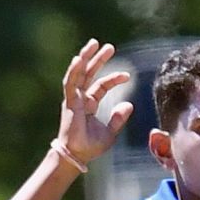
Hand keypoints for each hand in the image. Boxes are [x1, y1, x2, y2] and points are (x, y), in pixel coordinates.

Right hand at [58, 40, 133, 166]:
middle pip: (89, 74)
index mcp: (89, 104)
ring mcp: (73, 99)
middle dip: (98, 59)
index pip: (102, 85)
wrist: (78, 156)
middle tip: (109, 46)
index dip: (114, 78)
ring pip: (79, 73)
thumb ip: (118, 118)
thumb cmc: (91, 147)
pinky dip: (74, 70)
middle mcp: (80, 98)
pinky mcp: (69, 102)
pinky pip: (70, 83)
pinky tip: (79, 59)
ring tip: (94, 43)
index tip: (128, 76)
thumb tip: (130, 104)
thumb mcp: (110, 132)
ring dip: (85, 58)